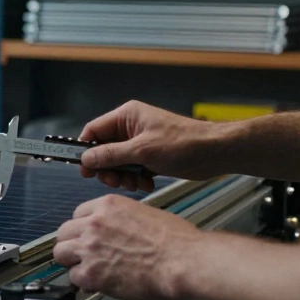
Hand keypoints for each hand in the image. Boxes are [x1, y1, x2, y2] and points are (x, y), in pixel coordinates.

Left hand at [54, 195, 200, 299]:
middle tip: (82, 255)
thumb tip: (117, 233)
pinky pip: (73, 277)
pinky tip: (96, 283)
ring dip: (72, 262)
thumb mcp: (146, 215)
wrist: (184, 262)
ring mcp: (89, 247)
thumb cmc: (177, 242)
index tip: (87, 238)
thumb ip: (122, 222)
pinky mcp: (91, 273)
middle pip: (64, 233)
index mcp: (108, 206)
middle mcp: (94, 223)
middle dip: (72, 245)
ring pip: (60, 253)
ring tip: (85, 270)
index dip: (83, 229)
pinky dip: (83, 282)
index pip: (78, 214)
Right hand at [79, 101, 227, 191]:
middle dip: (108, 168)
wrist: (215, 153)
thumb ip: (110, 155)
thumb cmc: (183, 143)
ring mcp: (140, 142)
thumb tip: (86, 158)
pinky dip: (136, 178)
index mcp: (126, 117)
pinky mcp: (150, 156)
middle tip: (115, 181)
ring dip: (124, 176)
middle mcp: (131, 128)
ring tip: (136, 182)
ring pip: (118, 163)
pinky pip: (132, 169)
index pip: (93, 131)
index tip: (84, 169)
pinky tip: (147, 182)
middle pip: (104, 150)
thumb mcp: (141, 150)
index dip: (85, 150)